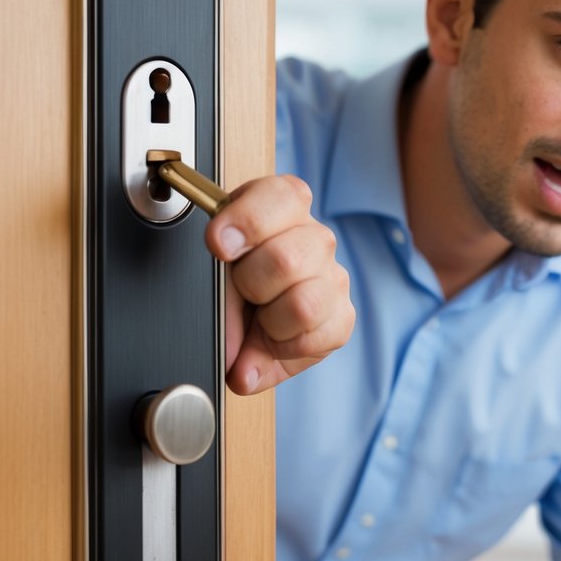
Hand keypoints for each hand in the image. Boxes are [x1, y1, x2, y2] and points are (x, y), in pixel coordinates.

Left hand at [204, 174, 354, 394]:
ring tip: (260, 321)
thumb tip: (239, 364)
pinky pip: (313, 339)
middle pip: (287, 259)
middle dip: (250, 285)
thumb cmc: (238, 282)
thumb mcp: (217, 273)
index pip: (282, 197)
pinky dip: (285, 348)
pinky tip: (274, 339)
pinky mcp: (343, 317)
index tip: (220, 246)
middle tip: (242, 293)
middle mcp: (315, 238)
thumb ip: (218, 296)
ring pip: (303, 305)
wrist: (257, 315)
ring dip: (270, 322)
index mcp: (283, 207)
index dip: (248, 221)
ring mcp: (333, 278)